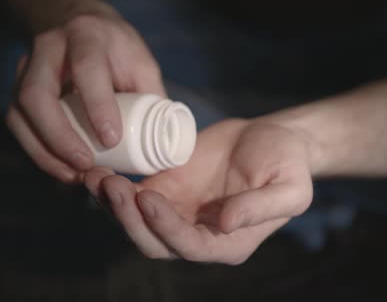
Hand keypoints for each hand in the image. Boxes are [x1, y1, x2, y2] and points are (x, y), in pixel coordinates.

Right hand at [6, 0, 164, 181]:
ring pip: (20, 111)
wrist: (79, 24)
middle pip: (38, 93)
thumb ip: (151, 97)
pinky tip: (60, 168)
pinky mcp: (17, 87)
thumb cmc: (117, 50)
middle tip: (86, 164)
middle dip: (60, 136)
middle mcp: (49, 48)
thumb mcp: (141, 63)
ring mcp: (27, 67)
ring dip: (44, 150)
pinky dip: (37, 151)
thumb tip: (164, 144)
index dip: (97, 105)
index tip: (111, 140)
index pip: (87, 68)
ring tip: (72, 175)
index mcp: (87, 36)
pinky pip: (17, 123)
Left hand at [85, 119, 314, 263]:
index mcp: (228, 244)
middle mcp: (197, 234)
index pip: (189, 246)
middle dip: (128, 218)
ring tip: (96, 176)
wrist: (271, 139)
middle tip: (110, 185)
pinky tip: (100, 168)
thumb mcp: (290, 187)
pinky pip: (133, 194)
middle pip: (153, 241)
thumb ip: (262, 207)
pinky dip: (115, 187)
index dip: (165, 227)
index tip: (148, 197)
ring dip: (113, 204)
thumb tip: (227, 223)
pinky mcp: (166, 188)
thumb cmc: (288, 165)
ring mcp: (177, 212)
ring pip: (136, 220)